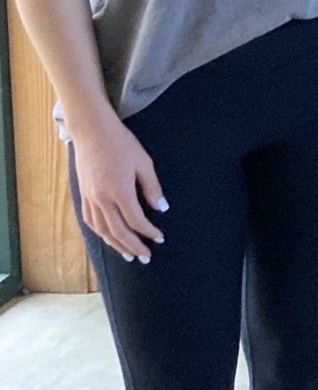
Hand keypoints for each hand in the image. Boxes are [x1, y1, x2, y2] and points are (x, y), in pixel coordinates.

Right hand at [69, 115, 166, 262]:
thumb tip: (161, 208)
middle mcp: (102, 199)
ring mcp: (90, 198)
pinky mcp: (83, 195)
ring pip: (102, 229)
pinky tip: (109, 237)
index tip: (160, 238)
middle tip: (146, 257)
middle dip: (133, 246)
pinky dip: (101, 233)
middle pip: (118, 231)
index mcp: (119, 191)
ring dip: (116, 244)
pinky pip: (91, 221)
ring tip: (129, 254)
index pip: (136, 220)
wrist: (92, 132)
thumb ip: (152, 187)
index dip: (149, 232)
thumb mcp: (143, 163)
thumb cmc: (121, 144)